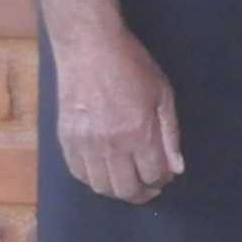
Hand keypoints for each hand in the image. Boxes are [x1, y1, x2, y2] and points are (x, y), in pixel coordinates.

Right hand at [53, 29, 183, 203]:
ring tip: (127, 181)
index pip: (153, 176)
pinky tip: (104, 172)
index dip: (162, 180)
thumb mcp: (163, 95)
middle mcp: (110, 145)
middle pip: (125, 189)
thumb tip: (176, 168)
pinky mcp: (65, 139)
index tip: (165, 175)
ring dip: (117, 190)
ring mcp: (84, 144)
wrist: (89, 48)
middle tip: (149, 187)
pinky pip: (78, 173)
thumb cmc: (133, 66)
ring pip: (100, 186)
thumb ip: (170, 135)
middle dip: (142, 193)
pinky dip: (93, 179)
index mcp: (139, 134)